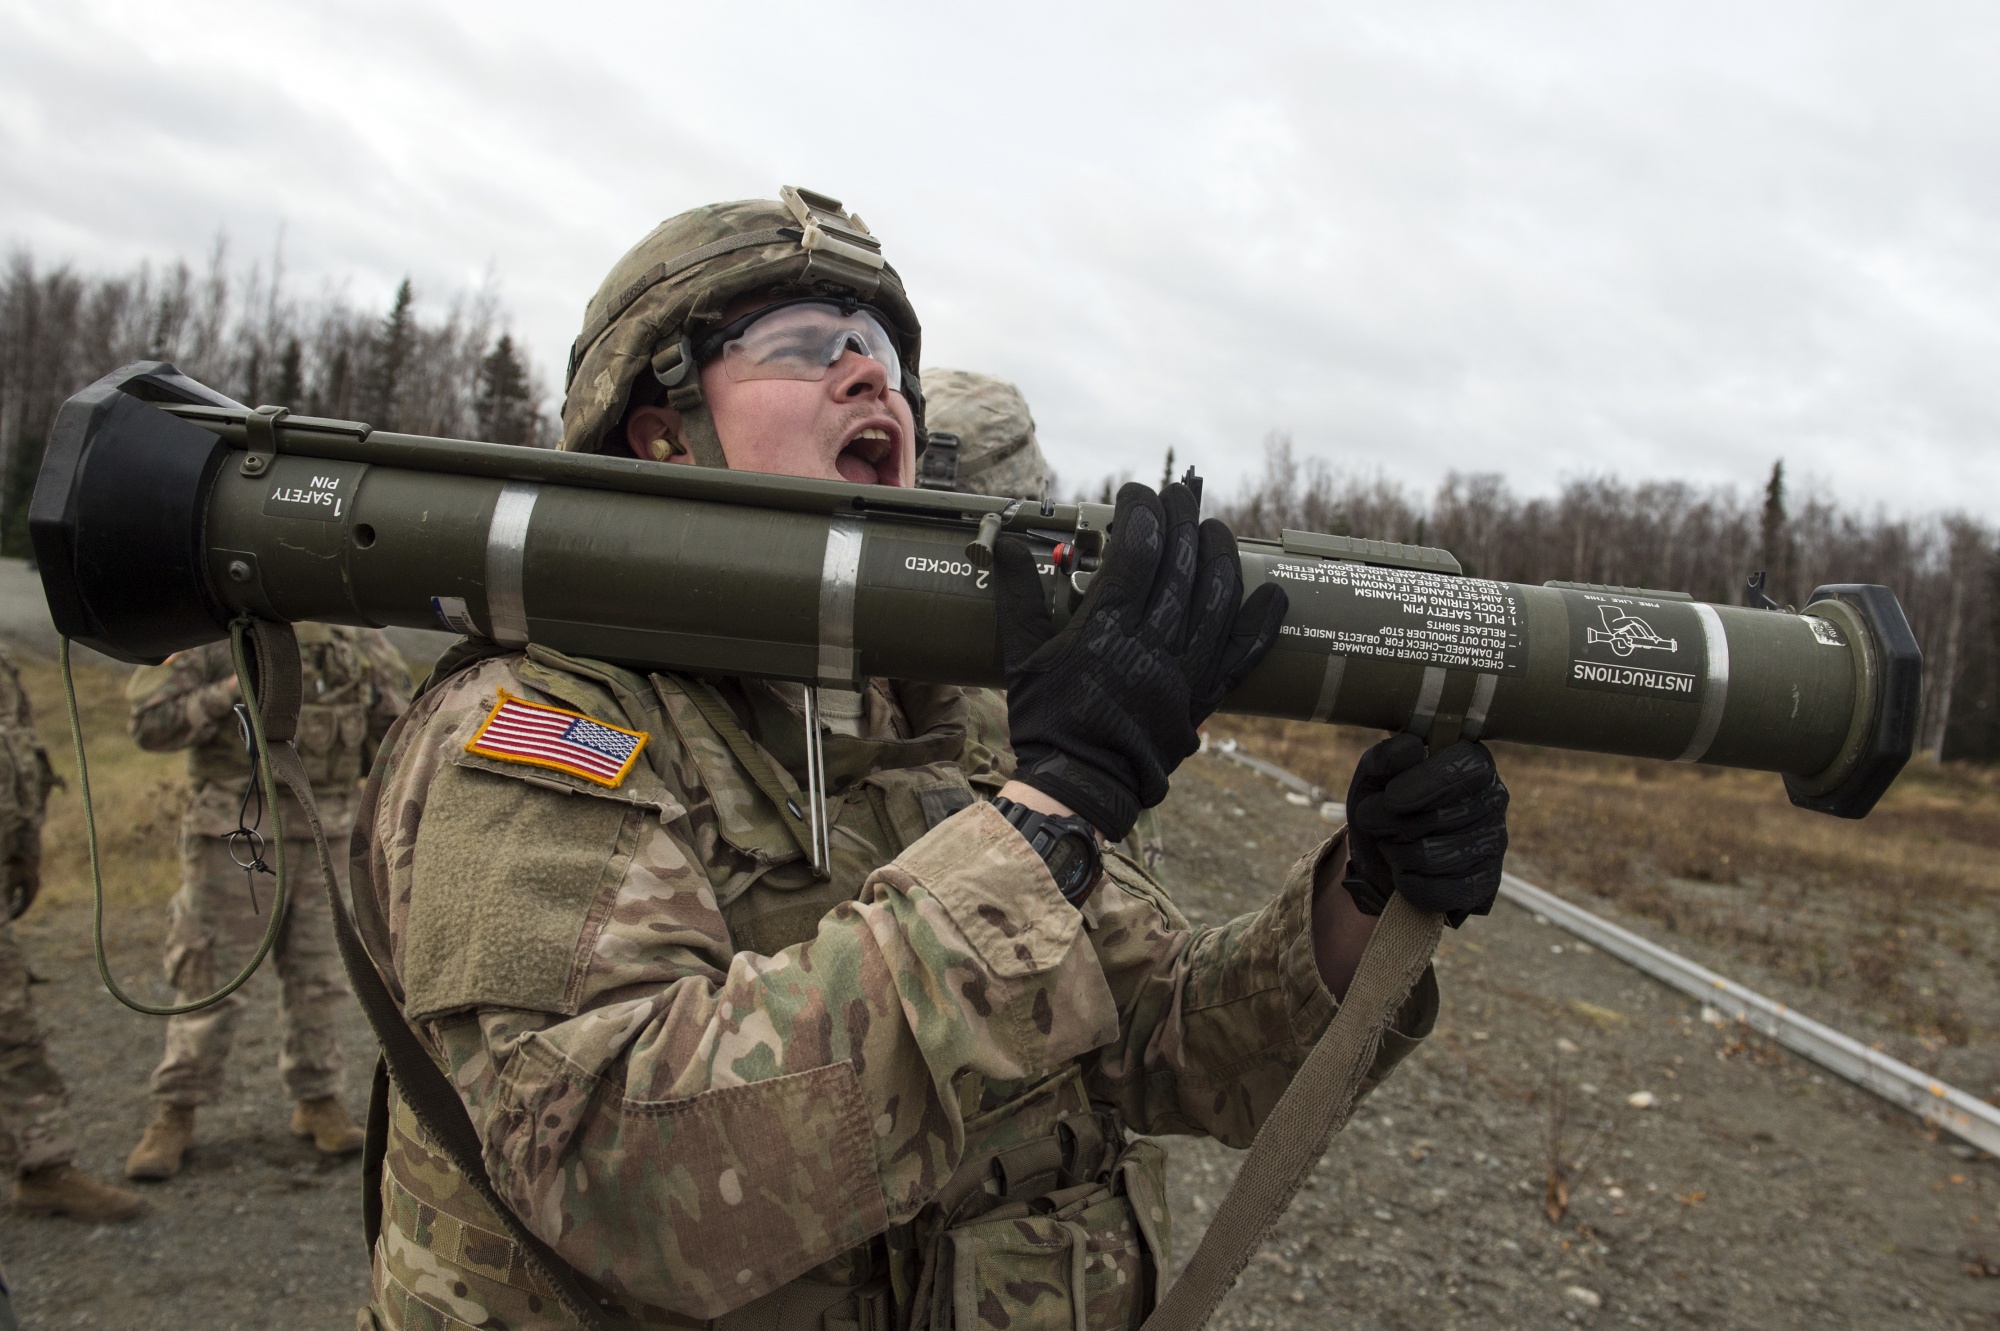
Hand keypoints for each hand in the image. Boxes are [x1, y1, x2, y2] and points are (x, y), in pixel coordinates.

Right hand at [992, 481, 1287, 840]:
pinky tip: (1273, 594)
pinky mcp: (1203, 700)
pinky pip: (1241, 656)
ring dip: (1221, 557)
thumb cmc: (1045, 722)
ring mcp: (1182, 673)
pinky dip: (1260, 624)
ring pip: (1216, 601)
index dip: (1141, 513)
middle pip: (1179, 566)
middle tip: (1179, 494)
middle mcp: (1150, 646)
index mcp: (1103, 631)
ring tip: (1216, 529)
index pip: (1135, 552)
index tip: (1137, 493)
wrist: (1079, 786)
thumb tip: (1006, 545)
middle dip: (1182, 520)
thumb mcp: (1020, 658)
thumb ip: (1018, 598)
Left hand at [1343, 733, 1507, 926]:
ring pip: (1434, 856)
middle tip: (1374, 821)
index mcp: (1473, 761)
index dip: (1422, 784)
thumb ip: (1385, 758)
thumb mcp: (1374, 778)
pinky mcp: (1486, 881)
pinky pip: (1439, 889)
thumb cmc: (1385, 808)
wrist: (1384, 858)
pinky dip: (1408, 883)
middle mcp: (1494, 798)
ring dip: (1396, 853)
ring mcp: (1494, 842)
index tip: (1389, 798)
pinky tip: (1405, 872)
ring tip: (1392, 844)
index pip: (1462, 768)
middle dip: (1391, 823)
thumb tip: (1411, 747)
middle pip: (1440, 817)